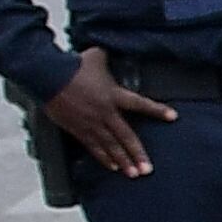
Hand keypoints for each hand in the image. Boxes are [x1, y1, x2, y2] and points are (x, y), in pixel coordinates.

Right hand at [42, 48, 174, 177]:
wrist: (48, 77)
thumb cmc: (73, 65)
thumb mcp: (96, 56)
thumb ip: (108, 56)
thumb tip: (112, 47)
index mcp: (114, 94)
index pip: (141, 104)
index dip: (158, 110)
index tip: (174, 117)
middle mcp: (106, 112)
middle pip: (126, 136)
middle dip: (138, 154)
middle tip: (148, 169)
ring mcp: (92, 123)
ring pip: (111, 146)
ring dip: (124, 161)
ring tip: (134, 173)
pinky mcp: (78, 129)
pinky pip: (94, 147)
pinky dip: (104, 158)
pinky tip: (113, 167)